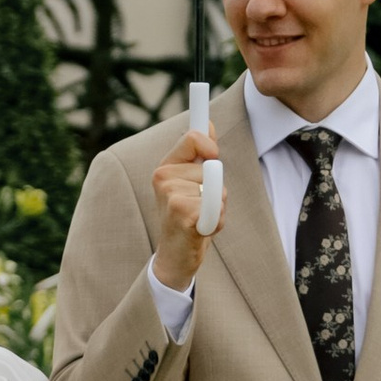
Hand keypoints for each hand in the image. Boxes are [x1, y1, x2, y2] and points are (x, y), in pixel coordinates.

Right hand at [150, 125, 223, 290]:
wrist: (176, 256)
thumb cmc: (188, 217)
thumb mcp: (193, 183)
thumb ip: (200, 155)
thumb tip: (207, 124)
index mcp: (167, 166)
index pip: (192, 138)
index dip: (208, 144)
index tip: (213, 153)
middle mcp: (163, 176)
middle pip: (212, 167)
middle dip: (217, 189)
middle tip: (201, 207)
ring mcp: (170, 193)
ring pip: (217, 188)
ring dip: (217, 208)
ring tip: (199, 220)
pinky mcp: (180, 211)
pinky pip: (215, 206)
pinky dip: (216, 220)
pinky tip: (200, 230)